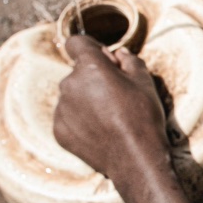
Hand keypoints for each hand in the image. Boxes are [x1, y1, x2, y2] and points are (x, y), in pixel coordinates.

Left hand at [53, 36, 172, 202]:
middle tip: (115, 96)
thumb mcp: (144, 81)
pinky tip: (99, 131)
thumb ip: (129, 61)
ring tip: (109, 118)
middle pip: (77, 73)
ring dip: (85, 100)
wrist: (135, 159)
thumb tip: (118, 54)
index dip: (90, 48)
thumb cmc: (142, 116)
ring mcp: (62, 108)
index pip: (76, 43)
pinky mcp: (58, 130)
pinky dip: (79, 121)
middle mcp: (69, 84)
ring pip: (72, 96)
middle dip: (92, 78)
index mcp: (89, 66)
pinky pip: (67, 117)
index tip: (102, 59)